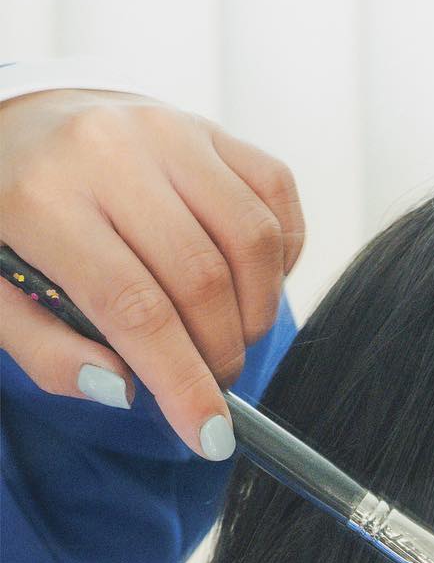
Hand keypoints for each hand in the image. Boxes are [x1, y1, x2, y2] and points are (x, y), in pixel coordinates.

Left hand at [0, 88, 303, 456]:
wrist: (28, 127)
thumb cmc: (17, 225)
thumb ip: (47, 353)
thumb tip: (121, 389)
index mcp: (43, 198)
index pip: (136, 308)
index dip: (183, 382)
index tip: (209, 435)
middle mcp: (110, 150)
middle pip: (203, 280)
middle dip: (220, 354)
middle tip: (210, 380)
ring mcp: (168, 130)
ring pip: (252, 241)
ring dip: (255, 313)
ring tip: (228, 335)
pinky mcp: (211, 128)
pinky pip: (277, 199)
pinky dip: (279, 259)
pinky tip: (247, 282)